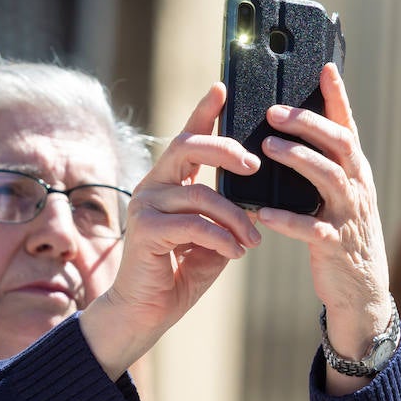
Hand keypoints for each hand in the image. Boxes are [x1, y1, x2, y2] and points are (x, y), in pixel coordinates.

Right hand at [80, 83, 262, 378]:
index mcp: (169, 183)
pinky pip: (194, 225)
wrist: (147, 312)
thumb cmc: (180, 273)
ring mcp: (145, 206)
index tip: (222, 88)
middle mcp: (153, 187)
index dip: (203, 112)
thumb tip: (255, 195)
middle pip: (188, 148)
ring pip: (202, 195)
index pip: (187, 139)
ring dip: (236, 219)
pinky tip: (235, 253)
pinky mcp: (145, 231)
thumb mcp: (212, 236)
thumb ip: (226, 212)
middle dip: (226, 150)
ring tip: (253, 240)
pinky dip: (222, 239)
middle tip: (255, 164)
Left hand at [252, 64, 391, 389]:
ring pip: (329, 178)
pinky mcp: (336, 246)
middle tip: (273, 111)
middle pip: (340, 143)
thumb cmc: (337, 234)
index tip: (324, 66)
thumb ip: (317, 166)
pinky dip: (287, 220)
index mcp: (354, 170)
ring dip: (298, 160)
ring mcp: (349, 216)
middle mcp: (357, 187)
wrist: (360, 290)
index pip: (347, 125)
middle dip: (308, 123)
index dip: (337, 96)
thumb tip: (284, 132)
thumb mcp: (333, 196)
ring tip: (267, 148)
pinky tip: (263, 213)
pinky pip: (311, 229)